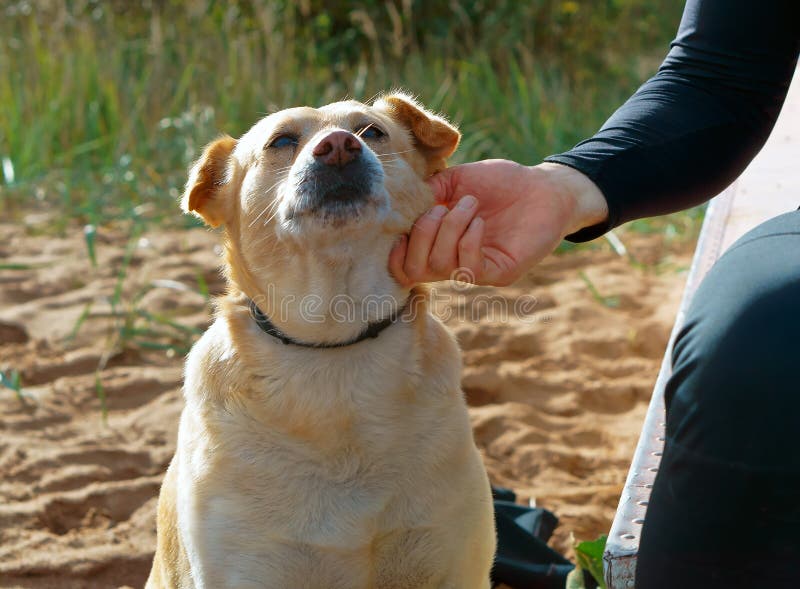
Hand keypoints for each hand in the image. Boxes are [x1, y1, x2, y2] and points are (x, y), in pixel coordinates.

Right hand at [389, 160, 608, 285]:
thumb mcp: (457, 180)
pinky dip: (468, 240)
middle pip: (414, 270)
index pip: (404, 266)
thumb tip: (403, 202)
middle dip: (421, 234)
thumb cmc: (501, 183)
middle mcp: (452, 261)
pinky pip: (468, 268)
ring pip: (440, 265)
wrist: (544, 187)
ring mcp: (474, 270)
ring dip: (450, 228)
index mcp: (438, 243)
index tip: (406, 222)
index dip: (397, 249)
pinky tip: (480, 221)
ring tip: (471, 204)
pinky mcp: (498, 273)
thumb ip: (429, 192)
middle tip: (441, 208)